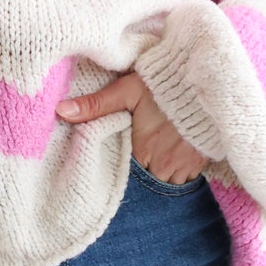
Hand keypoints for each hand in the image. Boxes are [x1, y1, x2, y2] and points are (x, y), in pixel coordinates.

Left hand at [56, 69, 208, 184]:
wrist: (204, 81)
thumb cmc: (163, 85)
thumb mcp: (127, 90)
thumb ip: (95, 104)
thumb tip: (61, 111)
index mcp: (143, 150)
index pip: (123, 174)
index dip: (118, 170)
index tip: (113, 166)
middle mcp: (164, 166)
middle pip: (144, 183)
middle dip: (137, 177)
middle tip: (131, 165)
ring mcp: (184, 167)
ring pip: (164, 184)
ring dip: (157, 176)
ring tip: (150, 162)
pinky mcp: (201, 164)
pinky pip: (184, 180)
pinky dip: (175, 173)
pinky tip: (169, 159)